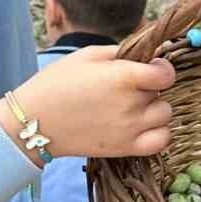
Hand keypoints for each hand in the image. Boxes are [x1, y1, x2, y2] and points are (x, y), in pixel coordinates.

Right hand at [0, 45, 175, 163]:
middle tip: (128, 88)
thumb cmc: (57, 83)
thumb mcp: (87, 55)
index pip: (166, 74)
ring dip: (154, 109)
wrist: (34, 122)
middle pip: (162, 93)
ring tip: (133, 107)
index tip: (150, 67)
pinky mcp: (125, 149)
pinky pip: (161, 141)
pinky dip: (158, 133)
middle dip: (150, 87)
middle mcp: (131, 105)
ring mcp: (130, 129)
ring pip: (165, 115)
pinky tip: (143, 126)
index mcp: (123, 77)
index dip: (161, 68)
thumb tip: (145, 52)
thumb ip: (120, 52)